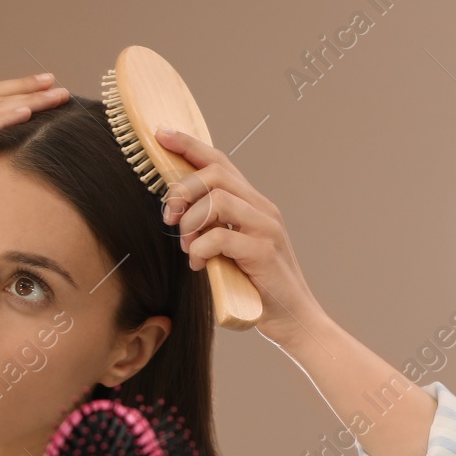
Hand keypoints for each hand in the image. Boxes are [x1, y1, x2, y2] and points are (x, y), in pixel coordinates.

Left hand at [154, 127, 327, 350]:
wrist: (293, 320)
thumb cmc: (256, 287)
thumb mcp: (229, 250)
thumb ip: (211, 227)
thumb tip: (175, 212)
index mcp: (253, 204)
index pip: (220, 162)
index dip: (189, 145)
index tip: (161, 135)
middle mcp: (263, 209)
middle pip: (215, 174)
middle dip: (182, 190)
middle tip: (168, 217)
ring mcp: (266, 229)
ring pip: (217, 200)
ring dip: (191, 222)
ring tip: (189, 247)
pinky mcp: (264, 252)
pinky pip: (221, 237)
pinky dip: (201, 250)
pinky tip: (201, 266)